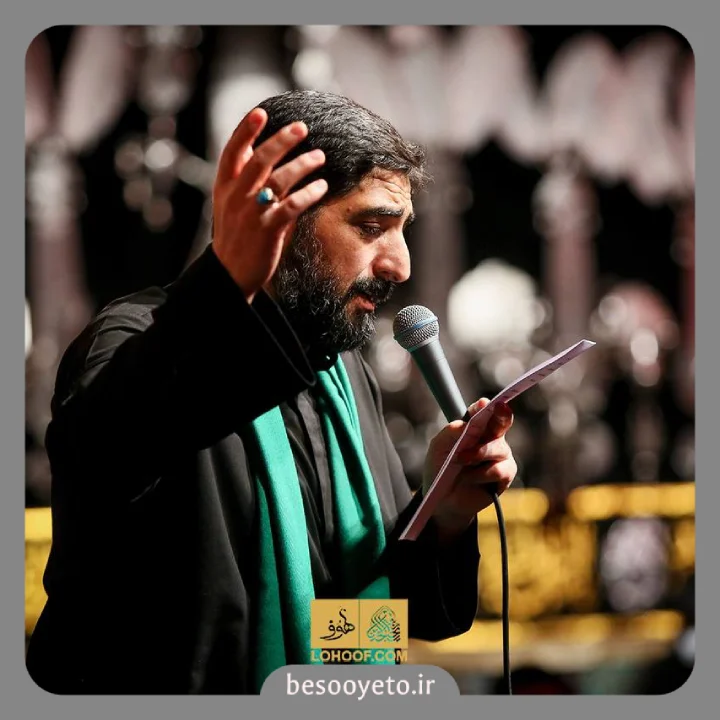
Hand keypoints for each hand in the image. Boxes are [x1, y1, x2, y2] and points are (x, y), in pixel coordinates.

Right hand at [211, 107, 328, 302]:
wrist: (231, 273)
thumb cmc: (237, 235)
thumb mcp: (233, 203)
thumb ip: (247, 179)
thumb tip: (265, 149)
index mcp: (225, 187)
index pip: (232, 151)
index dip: (245, 131)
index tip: (261, 112)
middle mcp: (236, 197)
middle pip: (259, 160)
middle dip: (281, 140)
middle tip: (301, 127)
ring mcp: (251, 214)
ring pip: (278, 181)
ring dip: (302, 165)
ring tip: (320, 157)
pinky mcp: (267, 231)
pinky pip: (291, 207)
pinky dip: (308, 194)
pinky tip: (322, 187)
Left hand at [422, 399, 516, 539]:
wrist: (443, 500)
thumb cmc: (440, 469)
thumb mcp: (438, 448)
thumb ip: (450, 433)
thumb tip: (463, 424)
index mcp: (474, 427)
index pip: (482, 411)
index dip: (485, 406)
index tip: (484, 403)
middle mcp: (490, 437)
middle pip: (502, 421)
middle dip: (502, 415)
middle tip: (499, 409)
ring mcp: (500, 455)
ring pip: (499, 447)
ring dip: (479, 453)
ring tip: (461, 460)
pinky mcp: (505, 473)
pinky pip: (500, 469)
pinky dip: (482, 474)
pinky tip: (471, 478)